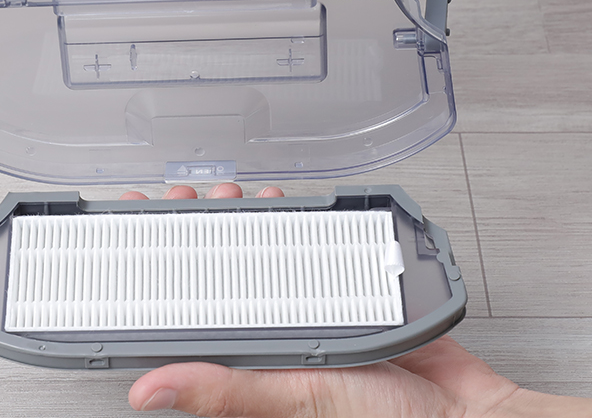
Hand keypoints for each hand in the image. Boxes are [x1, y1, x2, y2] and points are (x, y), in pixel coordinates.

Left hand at [119, 183, 520, 416]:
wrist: (462, 413)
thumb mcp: (295, 398)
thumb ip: (226, 391)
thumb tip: (146, 388)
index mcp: (247, 363)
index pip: (181, 309)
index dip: (150, 267)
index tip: (128, 230)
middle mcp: (270, 336)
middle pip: (214, 271)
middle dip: (193, 230)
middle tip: (179, 199)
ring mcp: (306, 311)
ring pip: (258, 255)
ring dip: (237, 221)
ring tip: (227, 196)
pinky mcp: (343, 293)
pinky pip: (309, 250)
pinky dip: (292, 225)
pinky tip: (283, 209)